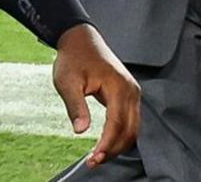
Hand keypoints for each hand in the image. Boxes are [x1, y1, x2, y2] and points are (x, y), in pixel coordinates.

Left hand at [51, 23, 140, 166]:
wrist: (80, 39)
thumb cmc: (73, 58)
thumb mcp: (67, 82)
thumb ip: (75, 106)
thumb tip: (80, 130)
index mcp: (118, 87)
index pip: (117, 124)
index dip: (107, 144)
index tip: (94, 158)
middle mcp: (131, 91)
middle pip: (130, 130)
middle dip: (114, 149)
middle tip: (95, 161)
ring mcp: (133, 92)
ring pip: (133, 128)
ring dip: (118, 144)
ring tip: (99, 155)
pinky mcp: (129, 95)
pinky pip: (130, 120)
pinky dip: (120, 134)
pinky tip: (106, 142)